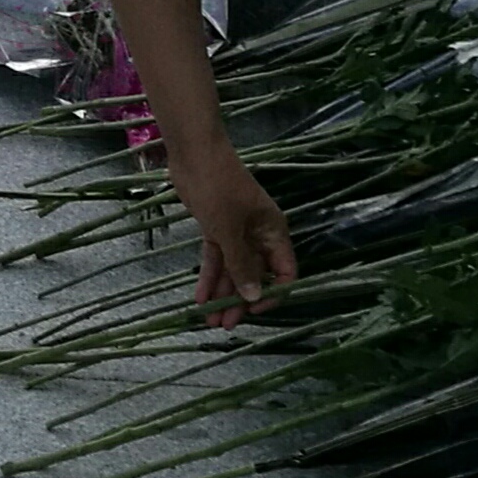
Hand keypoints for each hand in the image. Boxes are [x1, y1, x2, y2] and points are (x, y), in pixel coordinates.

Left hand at [170, 138, 298, 327]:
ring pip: (234, 270)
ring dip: (222, 294)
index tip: (253, 311)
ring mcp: (237, 232)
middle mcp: (259, 235)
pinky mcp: (216, 228)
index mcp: (273, 232)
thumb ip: (241, 265)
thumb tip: (255, 297)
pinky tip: (199, 298)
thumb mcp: (229, 229)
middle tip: (224, 324)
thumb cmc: (218, 186)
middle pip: (255, 276)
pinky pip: (216, 258)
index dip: (273, 294)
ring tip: (209, 320)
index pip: (284, 272)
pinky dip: (209, 277)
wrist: (193, 153)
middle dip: (241, 300)